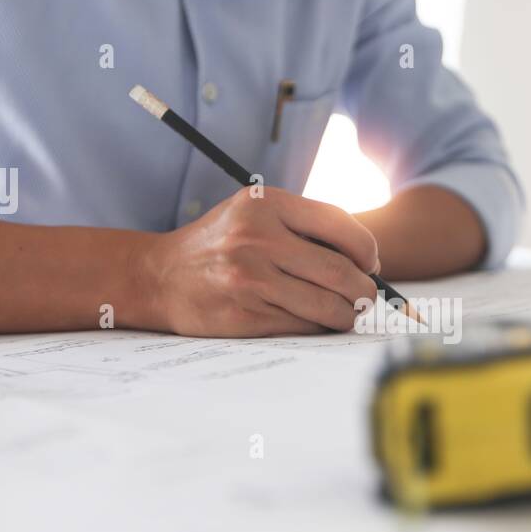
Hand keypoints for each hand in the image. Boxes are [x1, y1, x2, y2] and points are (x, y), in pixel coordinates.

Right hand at [130, 187, 379, 336]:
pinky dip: (319, 326)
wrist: (161, 276)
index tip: (369, 264)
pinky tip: (314, 320)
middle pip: (341, 273)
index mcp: (267, 205)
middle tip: (365, 297)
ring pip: (328, 306)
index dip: (368, 252)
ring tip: (345, 312)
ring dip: (347, 315)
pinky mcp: (246, 315)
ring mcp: (251, 279)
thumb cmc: (222, 244)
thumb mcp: (256, 213)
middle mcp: (258, 239)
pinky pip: (304, 326)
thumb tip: (367, 259)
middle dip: (364, 291)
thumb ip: (305, 225)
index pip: (343, 228)